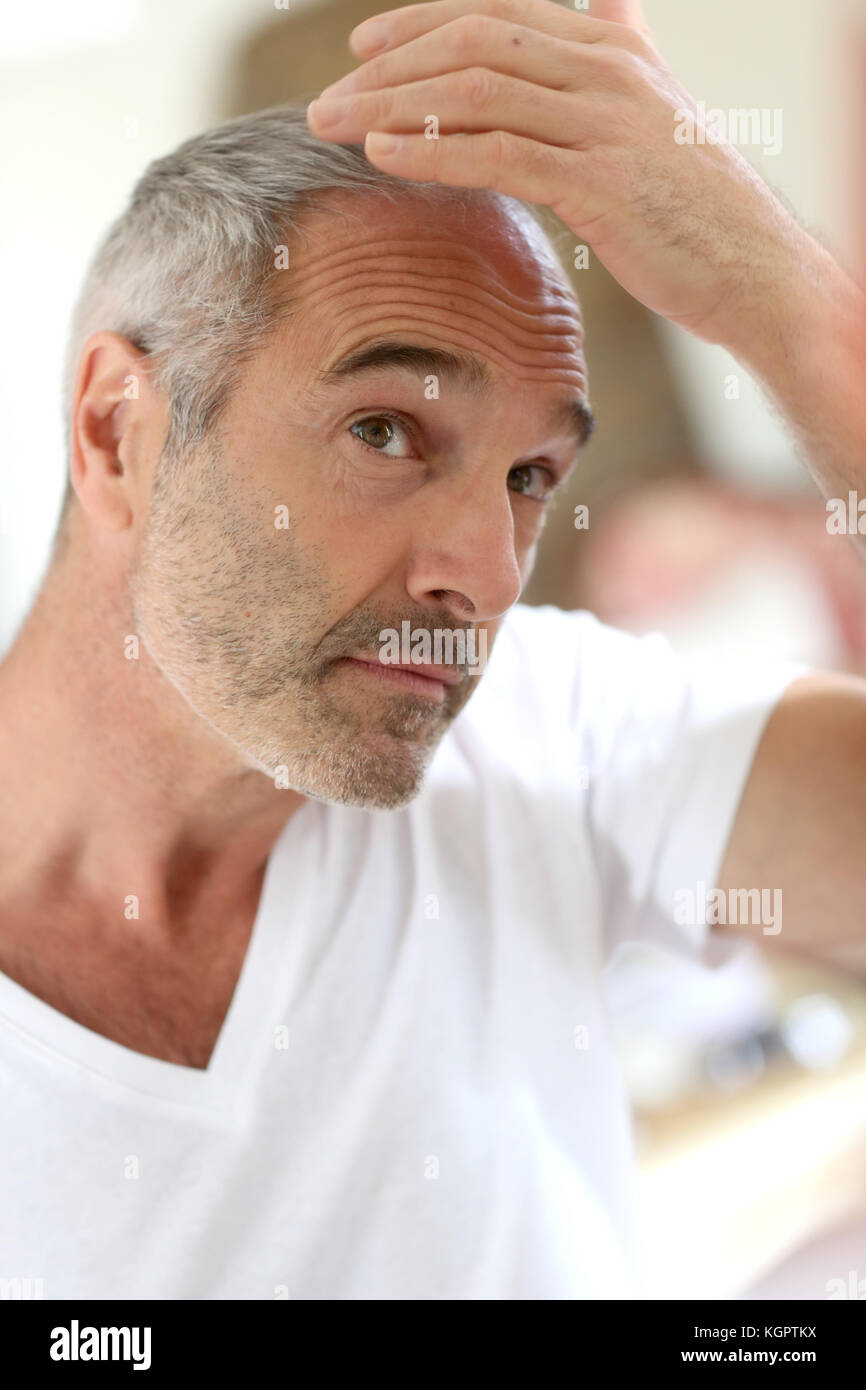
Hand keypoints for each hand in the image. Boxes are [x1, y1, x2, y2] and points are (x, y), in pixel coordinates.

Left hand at [306, 0, 813, 350]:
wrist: (756, 270)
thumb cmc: (700, 205)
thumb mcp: (662, 108)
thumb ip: (626, 49)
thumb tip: (608, 2)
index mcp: (613, 48)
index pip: (497, 11)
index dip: (421, 23)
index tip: (362, 51)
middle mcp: (607, 70)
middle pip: (473, 42)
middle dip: (388, 68)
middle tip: (327, 103)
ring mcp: (604, 123)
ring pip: (476, 92)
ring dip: (392, 107)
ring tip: (335, 128)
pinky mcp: (600, 183)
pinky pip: (498, 154)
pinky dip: (432, 151)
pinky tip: (384, 157)